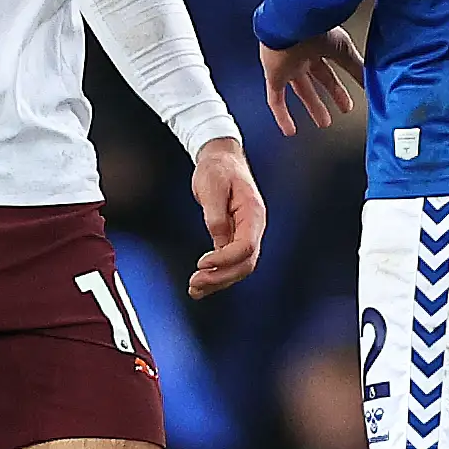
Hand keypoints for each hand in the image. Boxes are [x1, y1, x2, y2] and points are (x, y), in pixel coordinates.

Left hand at [188, 137, 264, 298]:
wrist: (220, 158)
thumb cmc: (217, 169)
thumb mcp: (212, 187)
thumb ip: (216, 216)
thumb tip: (218, 243)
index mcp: (253, 213)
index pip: (246, 246)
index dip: (225, 259)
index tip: (202, 263)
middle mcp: (254, 227)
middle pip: (245, 263)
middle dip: (221, 277)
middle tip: (194, 282)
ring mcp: (246, 233)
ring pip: (238, 268)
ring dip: (218, 281)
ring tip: (194, 290)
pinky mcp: (235, 237)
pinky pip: (230, 262)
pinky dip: (216, 275)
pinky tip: (200, 284)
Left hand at [259, 27, 363, 136]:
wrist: (290, 22)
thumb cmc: (315, 27)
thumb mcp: (343, 49)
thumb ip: (357, 66)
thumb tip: (374, 80)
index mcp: (321, 45)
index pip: (337, 66)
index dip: (346, 80)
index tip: (357, 93)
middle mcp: (304, 54)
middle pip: (320, 79)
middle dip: (331, 95)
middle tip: (344, 109)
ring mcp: (288, 65)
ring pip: (302, 90)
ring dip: (313, 107)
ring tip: (324, 123)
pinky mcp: (274, 75)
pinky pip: (276, 99)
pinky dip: (282, 116)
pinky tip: (289, 130)